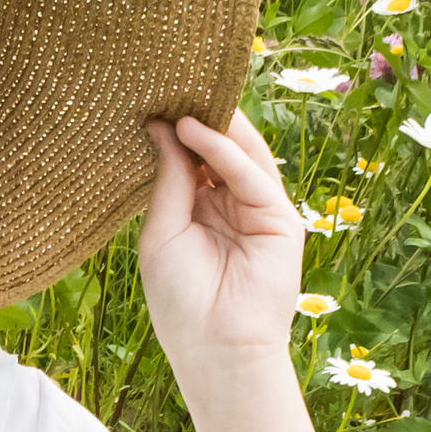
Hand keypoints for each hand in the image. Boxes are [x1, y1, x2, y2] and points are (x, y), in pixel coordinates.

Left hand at [138, 108, 302, 385]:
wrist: (216, 351)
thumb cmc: (181, 302)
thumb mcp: (162, 233)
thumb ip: (168, 179)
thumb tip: (160, 126)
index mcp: (201, 209)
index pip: (194, 156)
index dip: (176, 128)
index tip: (151, 95)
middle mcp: (231, 204)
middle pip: (220, 147)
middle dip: (198, 115)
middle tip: (167, 79)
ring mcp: (258, 209)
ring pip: (240, 152)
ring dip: (212, 122)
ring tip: (178, 92)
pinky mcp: (279, 218)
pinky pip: (250, 174)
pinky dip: (222, 149)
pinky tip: (193, 129)